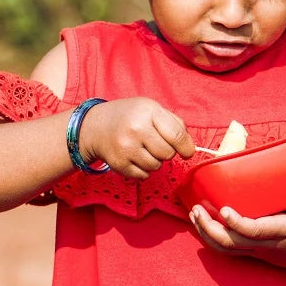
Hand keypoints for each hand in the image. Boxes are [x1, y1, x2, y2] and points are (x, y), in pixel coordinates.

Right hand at [79, 97, 195, 178]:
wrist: (96, 126)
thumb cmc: (129, 116)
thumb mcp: (151, 109)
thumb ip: (174, 123)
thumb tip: (189, 146)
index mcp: (148, 112)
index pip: (177, 135)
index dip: (186, 147)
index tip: (187, 152)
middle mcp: (137, 129)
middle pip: (168, 154)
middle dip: (166, 151)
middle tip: (155, 143)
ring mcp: (126, 148)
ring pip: (156, 166)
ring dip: (154, 161)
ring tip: (143, 149)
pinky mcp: (119, 164)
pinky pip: (144, 176)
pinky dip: (143, 170)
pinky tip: (134, 157)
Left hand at [188, 182, 285, 276]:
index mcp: (281, 233)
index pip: (255, 232)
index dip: (237, 223)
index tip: (224, 209)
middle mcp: (265, 245)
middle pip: (232, 243)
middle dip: (211, 228)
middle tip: (196, 209)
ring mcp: (257, 251)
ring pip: (226, 249)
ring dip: (206, 234)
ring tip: (194, 215)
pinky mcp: (253, 252)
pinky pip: (228, 250)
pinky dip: (211, 239)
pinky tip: (202, 225)